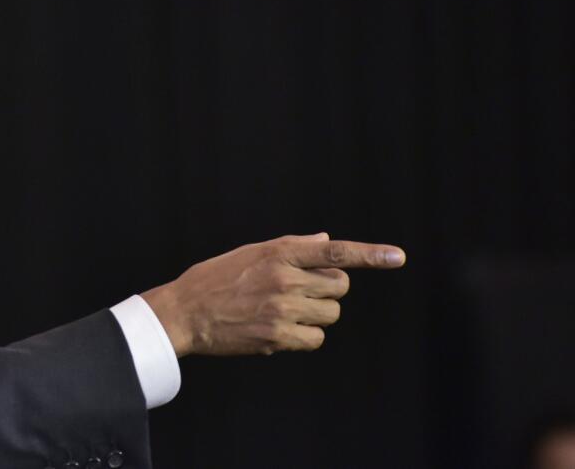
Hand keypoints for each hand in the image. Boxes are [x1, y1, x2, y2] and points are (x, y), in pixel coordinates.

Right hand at [141, 233, 404, 356]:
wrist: (185, 312)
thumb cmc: (215, 279)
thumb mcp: (250, 253)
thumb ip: (291, 248)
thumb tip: (325, 242)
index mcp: (278, 252)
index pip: (334, 251)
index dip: (369, 254)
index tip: (397, 257)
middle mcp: (285, 278)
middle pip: (339, 287)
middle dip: (328, 290)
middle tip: (302, 291)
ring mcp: (282, 309)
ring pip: (330, 314)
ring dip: (317, 314)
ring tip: (286, 311)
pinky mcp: (278, 337)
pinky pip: (316, 339)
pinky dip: (306, 336)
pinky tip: (282, 329)